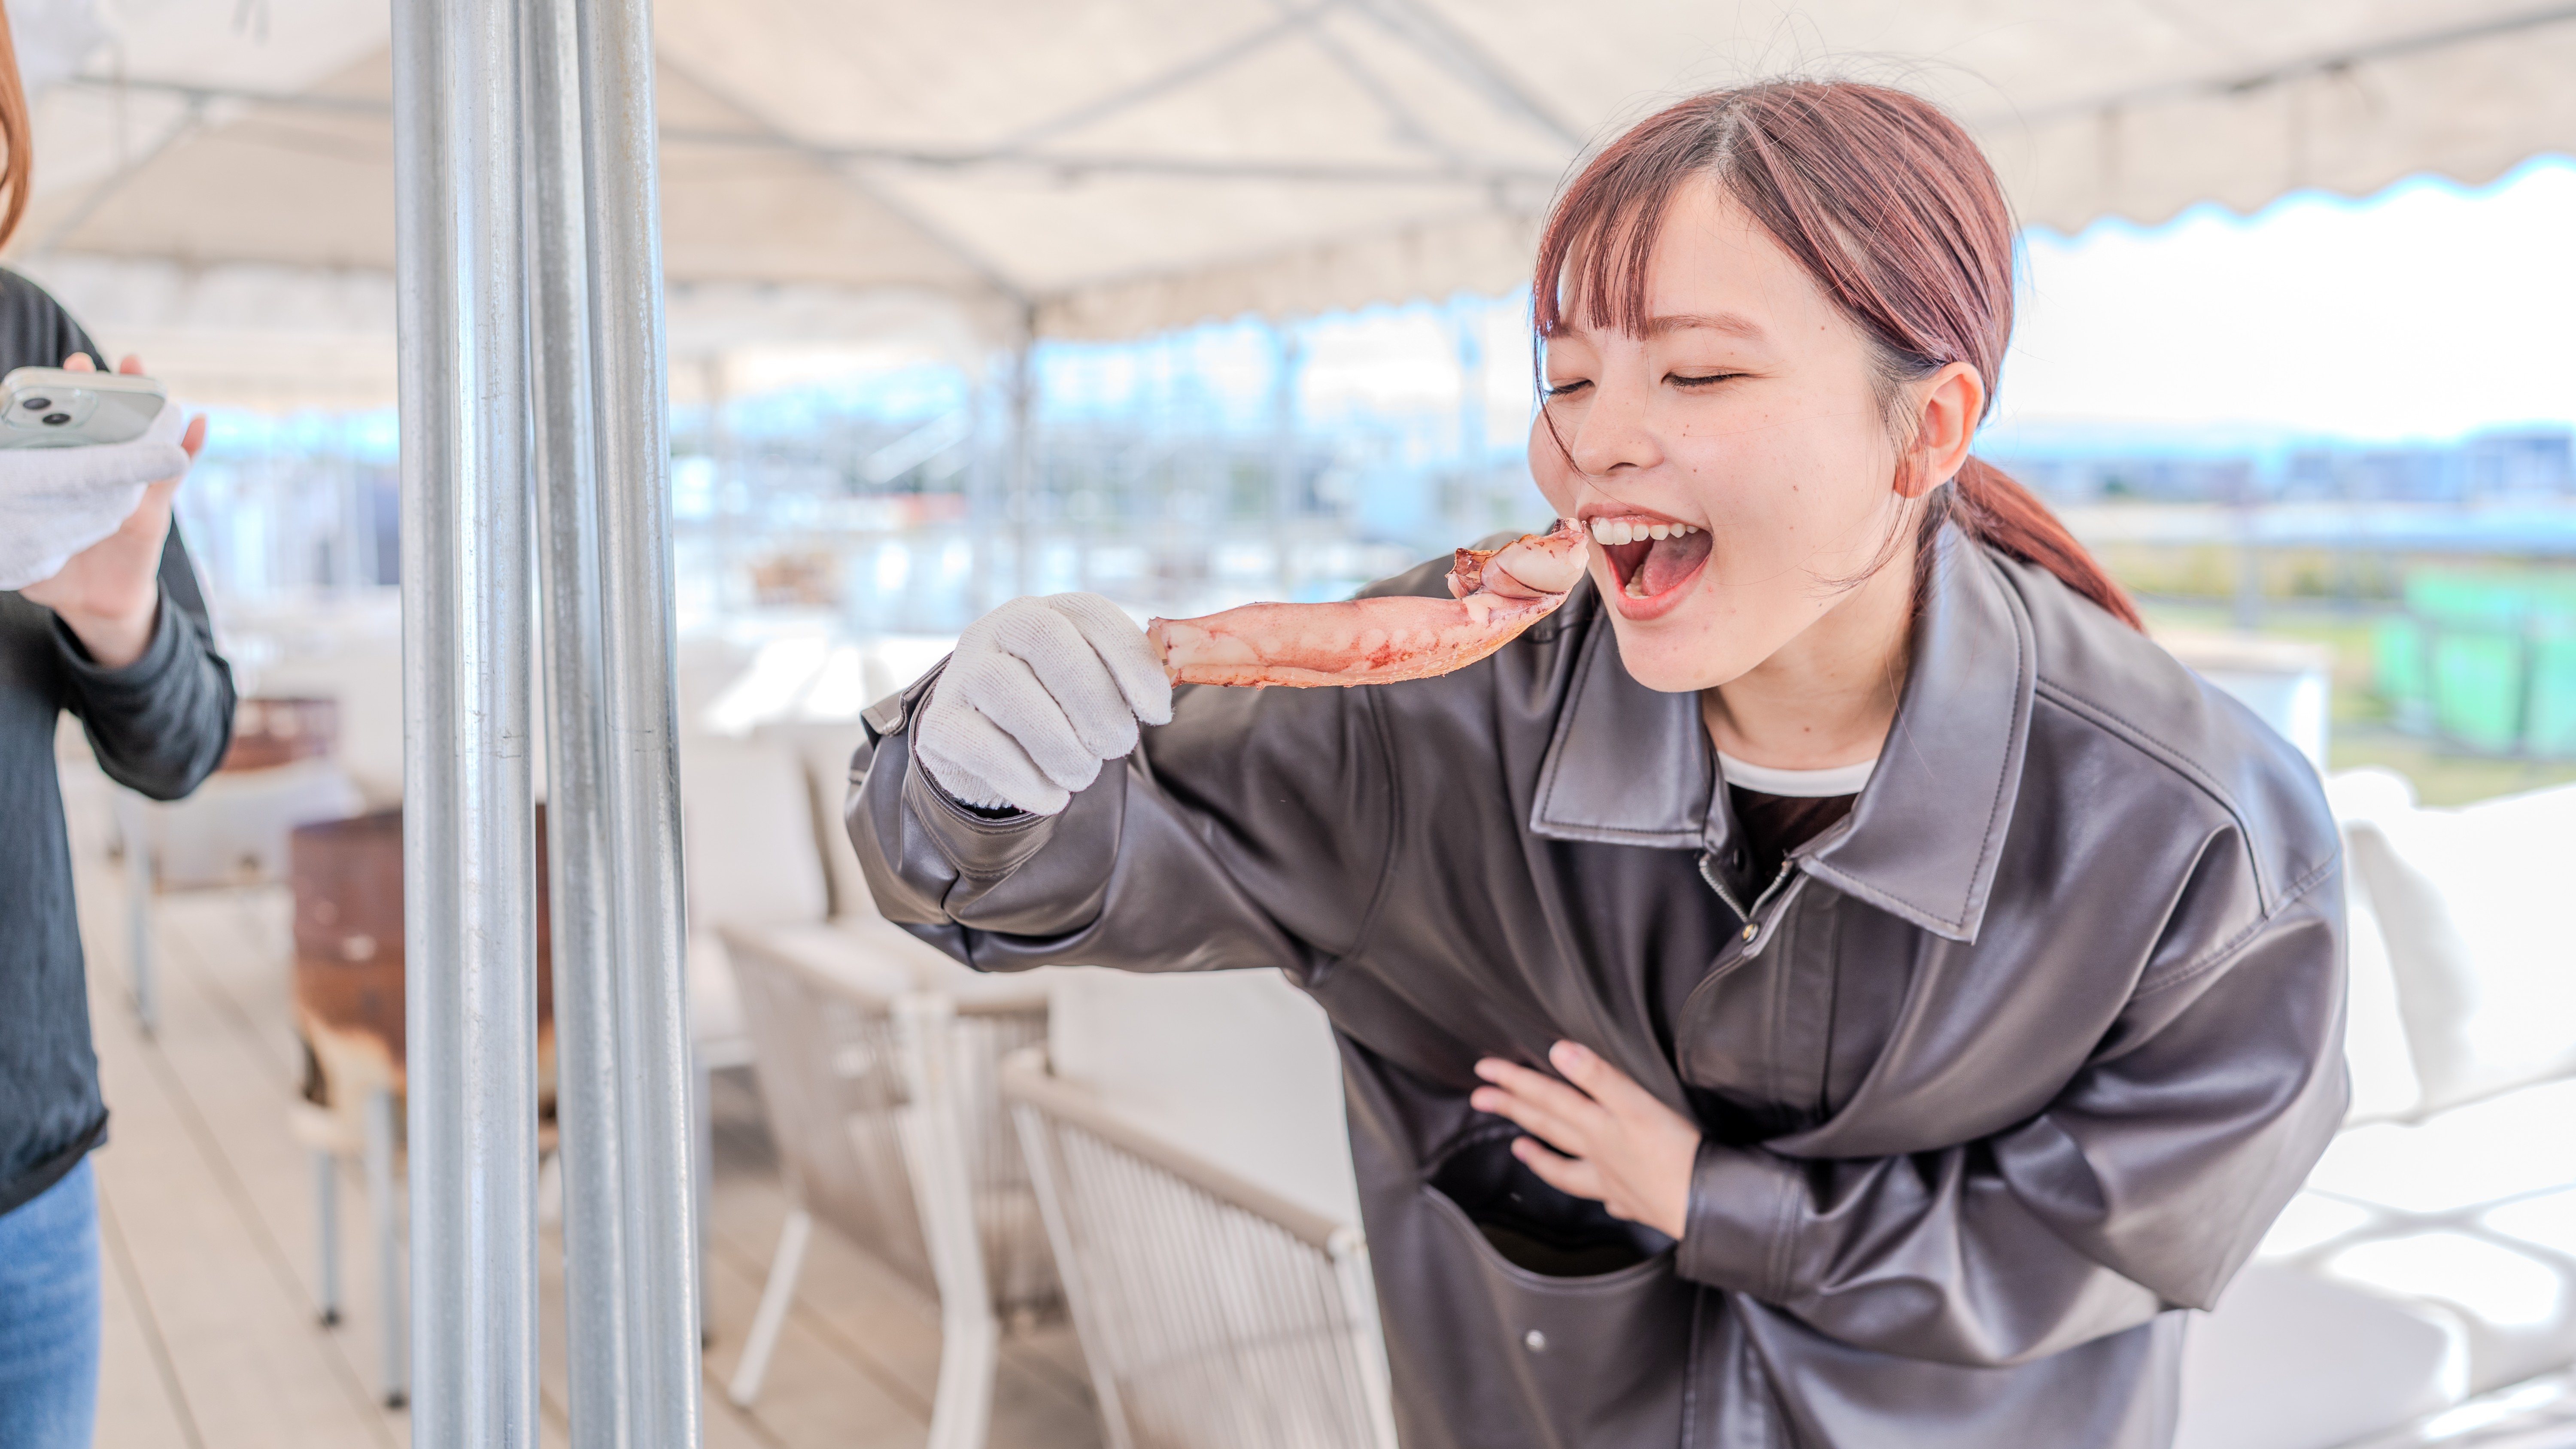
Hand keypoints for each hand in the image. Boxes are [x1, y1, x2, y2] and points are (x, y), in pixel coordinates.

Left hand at [19, 353, 206, 667]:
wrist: (96, 605)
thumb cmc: (57, 573)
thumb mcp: (26, 548)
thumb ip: (15, 531)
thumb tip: (1, 509)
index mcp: (58, 481)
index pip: (52, 436)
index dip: (44, 407)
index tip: (34, 382)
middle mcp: (92, 476)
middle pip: (95, 424)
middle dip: (91, 389)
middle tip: (82, 363)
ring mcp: (125, 487)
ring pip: (136, 436)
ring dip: (143, 402)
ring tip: (140, 370)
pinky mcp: (153, 508)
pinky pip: (172, 474)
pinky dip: (189, 447)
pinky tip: (198, 422)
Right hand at [914, 592, 1173, 814]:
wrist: (986, 750)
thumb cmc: (1055, 713)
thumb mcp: (1093, 690)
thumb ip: (1127, 682)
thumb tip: (1161, 701)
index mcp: (1047, 612)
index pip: (1091, 615)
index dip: (1132, 663)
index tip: (1156, 714)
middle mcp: (998, 629)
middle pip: (1049, 642)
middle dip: (1096, 704)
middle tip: (1116, 748)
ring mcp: (963, 673)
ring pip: (1009, 690)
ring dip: (1061, 745)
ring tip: (1081, 775)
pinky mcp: (939, 724)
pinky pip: (978, 743)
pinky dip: (1024, 778)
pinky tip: (1051, 799)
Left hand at [1471, 1041, 1701, 1239]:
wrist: (1706, 1207)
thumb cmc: (1676, 1155)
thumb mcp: (1638, 1105)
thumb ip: (1599, 1077)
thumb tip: (1559, 1051)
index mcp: (1597, 1127)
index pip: (1547, 1096)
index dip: (1515, 1081)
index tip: (1484, 1070)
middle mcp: (1598, 1154)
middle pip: (1547, 1127)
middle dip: (1512, 1109)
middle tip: (1480, 1099)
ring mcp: (1614, 1182)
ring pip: (1567, 1169)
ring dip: (1540, 1157)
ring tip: (1519, 1149)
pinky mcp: (1638, 1202)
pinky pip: (1607, 1199)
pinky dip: (1597, 1196)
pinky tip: (1601, 1199)